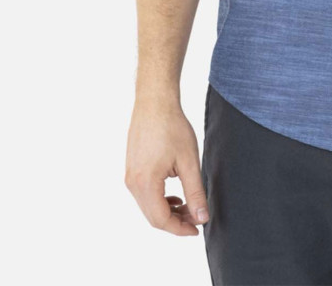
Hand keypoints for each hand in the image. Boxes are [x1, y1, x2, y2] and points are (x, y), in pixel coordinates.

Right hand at [125, 98, 209, 235]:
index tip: (197, 229)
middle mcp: (132, 184)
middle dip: (176, 221)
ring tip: (189, 205)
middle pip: (153, 216)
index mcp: (145, 183)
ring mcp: (129, 176)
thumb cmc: (172, 127)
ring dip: (168, 210)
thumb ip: (195, 192)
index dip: (180, 229)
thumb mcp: (189, 161)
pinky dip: (160, 200)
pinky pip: (144, 194)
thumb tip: (202, 218)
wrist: (154, 102)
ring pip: (148, 206)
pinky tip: (175, 194)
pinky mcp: (131, 169)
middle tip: (197, 217)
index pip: (161, 220)